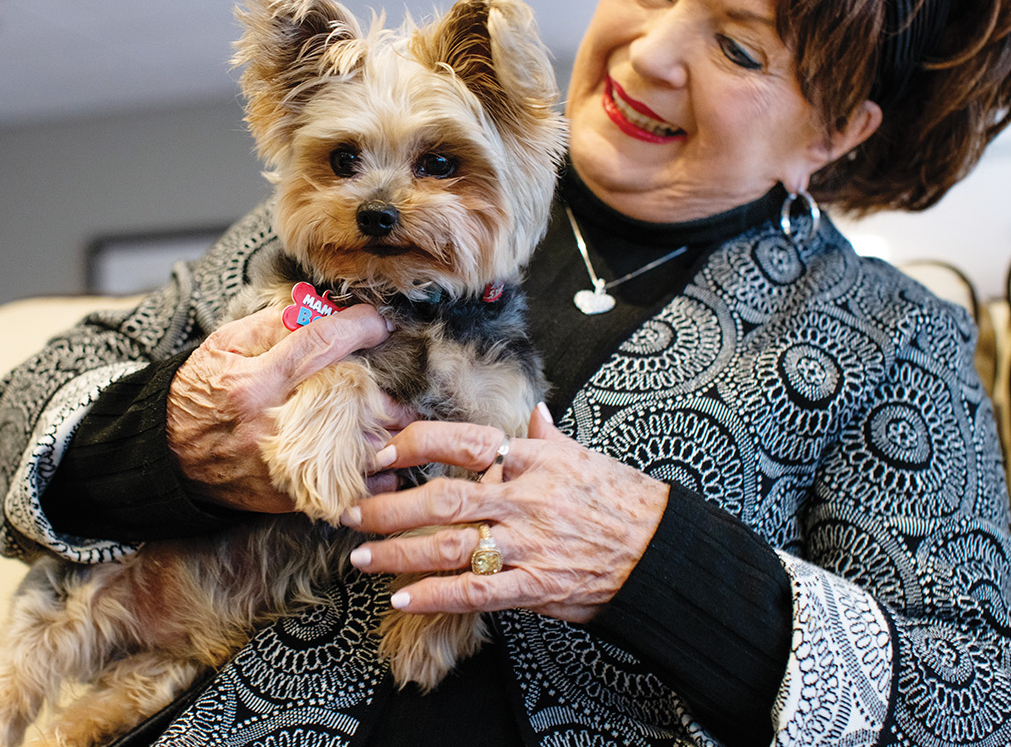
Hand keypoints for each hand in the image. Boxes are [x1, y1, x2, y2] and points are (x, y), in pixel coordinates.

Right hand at [167, 304, 415, 512]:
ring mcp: (283, 465)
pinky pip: (345, 488)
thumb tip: (322, 311)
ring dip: (387, 434)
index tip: (380, 321)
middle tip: (400, 381)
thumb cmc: (197, 394)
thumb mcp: (223, 345)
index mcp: (254, 382)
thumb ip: (273, 325)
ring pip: (357, 450)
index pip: (321, 343)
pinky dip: (371, 476)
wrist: (167, 456)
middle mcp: (272, 425)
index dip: (359, 325)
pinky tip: (382, 460)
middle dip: (385, 390)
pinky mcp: (287, 496)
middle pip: (352, 401)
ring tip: (399, 420)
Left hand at [343, 405, 668, 623]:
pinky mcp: (534, 585)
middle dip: (388, 507)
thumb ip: (548, 437)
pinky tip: (403, 599)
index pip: (459, 442)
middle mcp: (522, 498)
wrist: (661, 551)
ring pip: (448, 546)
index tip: (382, 455)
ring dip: (398, 553)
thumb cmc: (621, 501)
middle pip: (440, 498)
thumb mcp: (583, 457)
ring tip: (362, 557)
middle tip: (350, 513)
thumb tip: (533, 412)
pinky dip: (435, 596)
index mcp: (530, 460)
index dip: (414, 446)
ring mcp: (526, 543)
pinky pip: (474, 592)